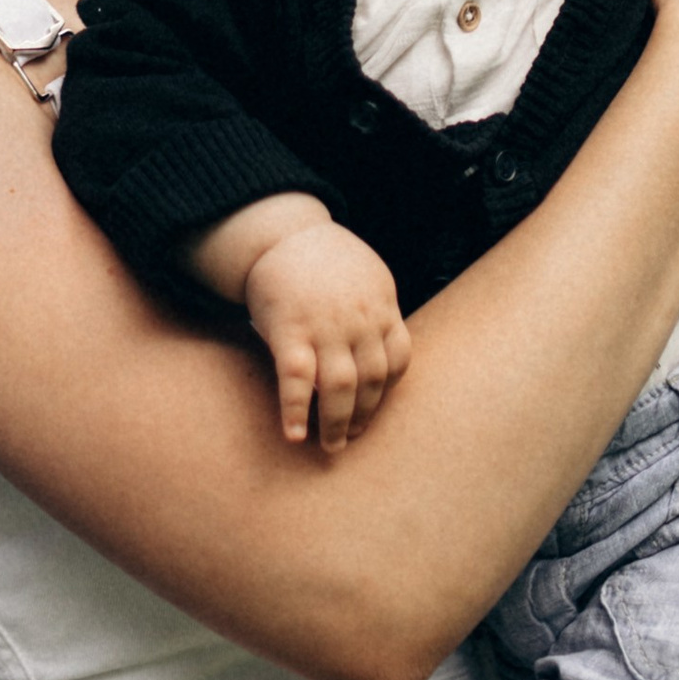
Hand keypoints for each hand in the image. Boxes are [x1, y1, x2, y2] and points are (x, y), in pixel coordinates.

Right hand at [244, 223, 413, 450]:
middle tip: (354, 438)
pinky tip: (294, 434)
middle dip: (366, 415)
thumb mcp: (367, 276)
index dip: (389, 390)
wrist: (279, 233)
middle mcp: (359, 319)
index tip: (376, 409)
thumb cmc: (323, 259)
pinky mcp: (289, 330)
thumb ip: (377, 310)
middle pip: (373, 379)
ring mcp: (325, 326)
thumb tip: (380, 350)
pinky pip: (296, 378)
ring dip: (338, 423)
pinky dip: (295, 409)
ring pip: (340, 387)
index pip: (399, 358)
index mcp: (382, 305)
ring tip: (332, 446)